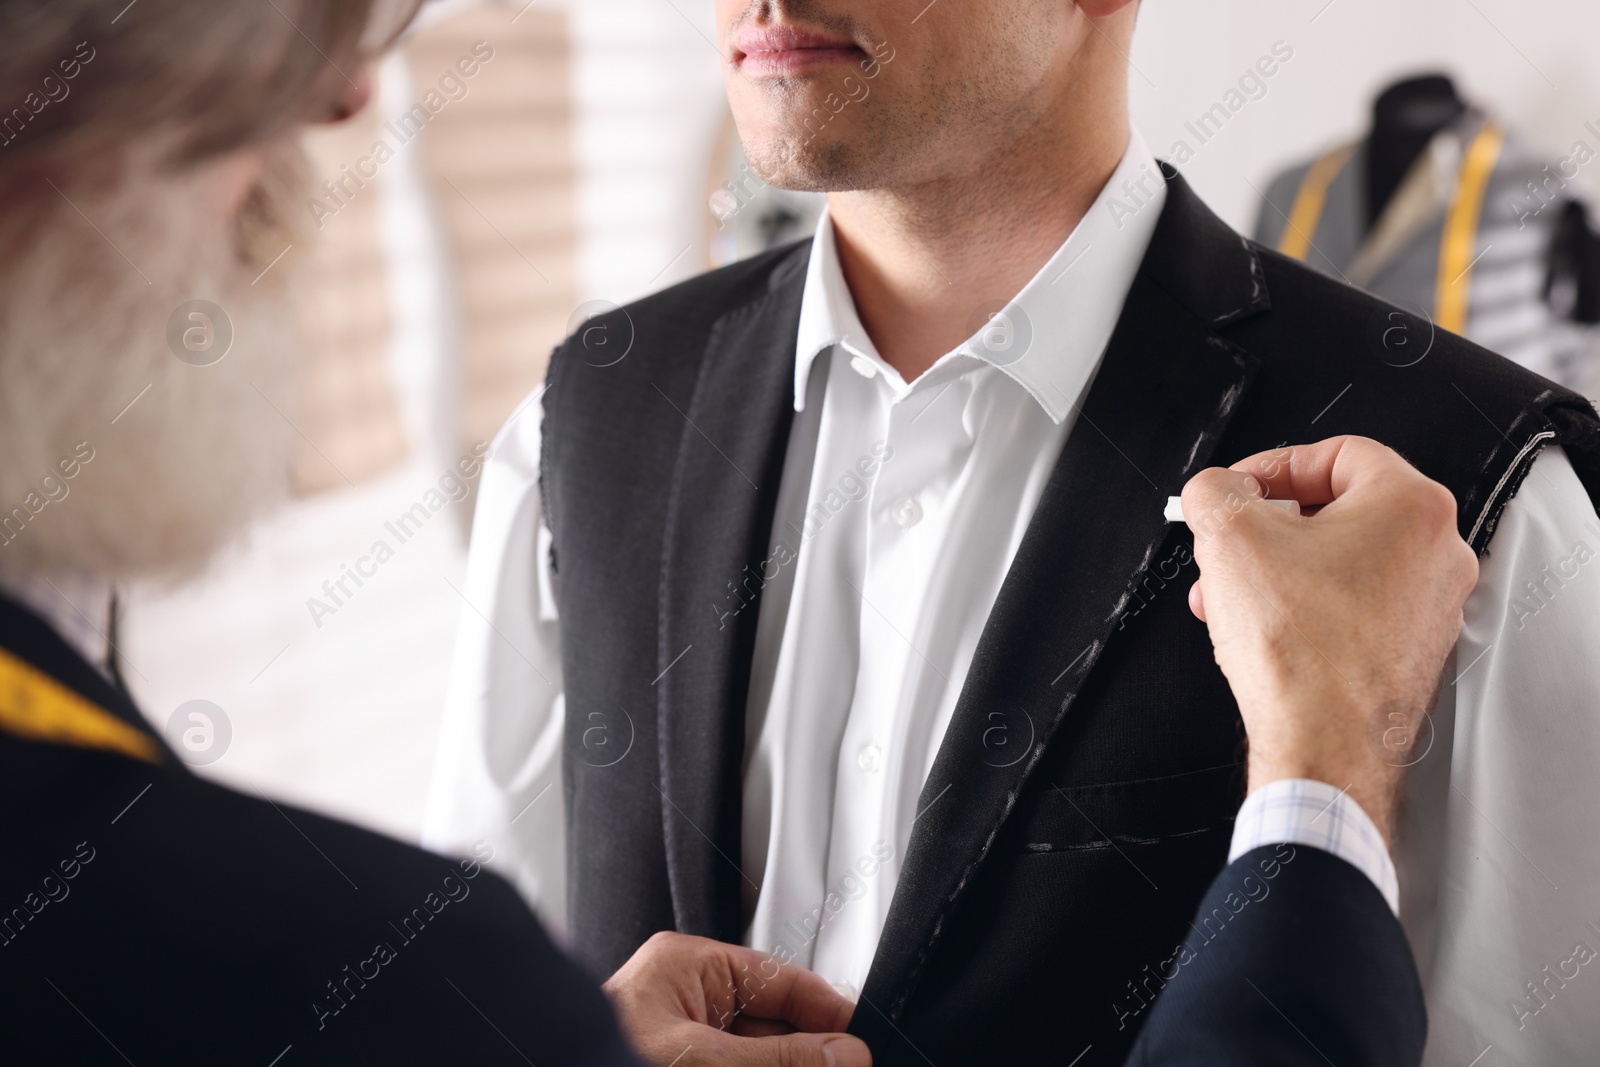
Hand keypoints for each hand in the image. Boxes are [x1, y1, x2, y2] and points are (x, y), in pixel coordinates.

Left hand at [603, 931, 871, 1066]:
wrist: (540, 1062)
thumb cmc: (592, 1058)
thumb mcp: (700, 1061)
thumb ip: (778, 1062)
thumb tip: (846, 1056)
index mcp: (686, 968)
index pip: (781, 981)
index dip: (828, 1016)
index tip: (862, 1049)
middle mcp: (683, 1003)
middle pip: (773, 1029)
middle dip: (809, 1056)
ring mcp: (678, 1045)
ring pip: (755, 1058)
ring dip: (789, 1066)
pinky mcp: (671, 1066)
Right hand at [1179, 435, 1477, 843]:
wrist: (1323, 746)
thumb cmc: (1300, 653)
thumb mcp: (1229, 538)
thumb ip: (1215, 491)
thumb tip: (1216, 490)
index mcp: (1412, 506)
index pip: (1336, 454)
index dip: (1272, 466)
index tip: (1238, 490)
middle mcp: (1437, 553)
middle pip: (1338, 510)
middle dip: (1266, 529)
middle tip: (1227, 544)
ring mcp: (1431, 606)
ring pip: (1339, 562)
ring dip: (1276, 570)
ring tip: (1229, 595)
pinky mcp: (1412, 650)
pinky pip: (1352, 606)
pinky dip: (1303, 607)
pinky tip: (1259, 629)